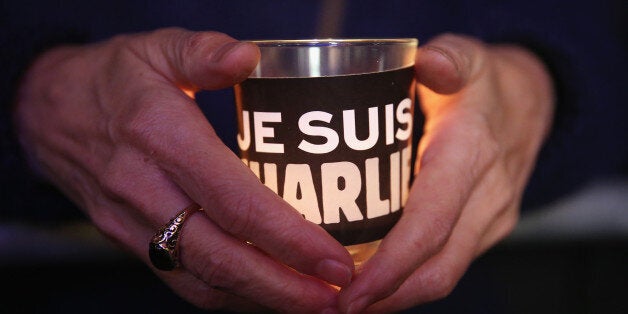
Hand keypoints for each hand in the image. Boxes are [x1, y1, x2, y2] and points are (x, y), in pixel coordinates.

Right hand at [14, 28, 353, 312]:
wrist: (44, 114)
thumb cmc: (110, 79)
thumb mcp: (156, 48)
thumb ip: (203, 52)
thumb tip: (249, 56)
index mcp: (161, 138)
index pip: (233, 202)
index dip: (288, 239)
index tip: (334, 261)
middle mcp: (145, 191)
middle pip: (220, 258)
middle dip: (284, 288)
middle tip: (337, 298)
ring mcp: (133, 224)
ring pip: (202, 280)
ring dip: (261, 299)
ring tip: (313, 303)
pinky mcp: (130, 240)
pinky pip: (183, 280)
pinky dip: (230, 294)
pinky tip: (268, 292)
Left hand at [338, 34, 554, 312]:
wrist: (533, 103)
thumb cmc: (487, 82)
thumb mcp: (466, 56)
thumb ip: (448, 58)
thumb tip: (427, 63)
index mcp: (471, 154)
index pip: (430, 226)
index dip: (390, 267)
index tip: (351, 291)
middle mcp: (487, 195)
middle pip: (438, 267)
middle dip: (388, 297)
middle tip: (338, 308)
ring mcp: (493, 216)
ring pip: (447, 272)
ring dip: (399, 295)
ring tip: (351, 301)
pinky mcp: (490, 226)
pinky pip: (451, 262)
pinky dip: (414, 278)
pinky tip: (380, 279)